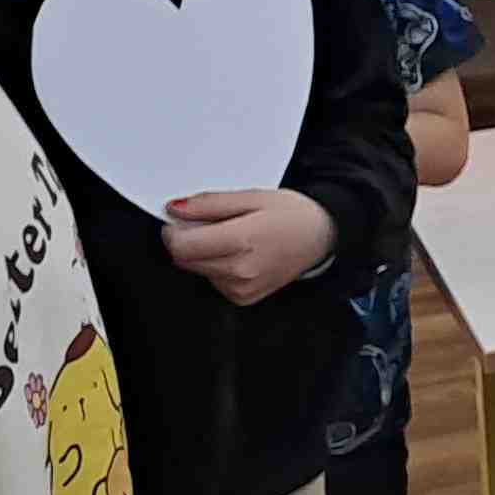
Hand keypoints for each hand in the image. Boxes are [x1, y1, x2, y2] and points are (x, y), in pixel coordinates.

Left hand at [159, 189, 337, 305]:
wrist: (321, 238)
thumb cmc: (291, 214)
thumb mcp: (252, 196)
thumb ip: (210, 204)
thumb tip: (176, 209)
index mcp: (243, 241)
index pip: (182, 246)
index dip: (172, 231)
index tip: (179, 219)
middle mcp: (240, 271)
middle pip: (185, 259)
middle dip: (188, 240)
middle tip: (212, 223)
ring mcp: (241, 288)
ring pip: (197, 270)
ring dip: (203, 253)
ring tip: (232, 237)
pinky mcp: (242, 298)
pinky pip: (212, 280)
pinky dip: (216, 266)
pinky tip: (238, 254)